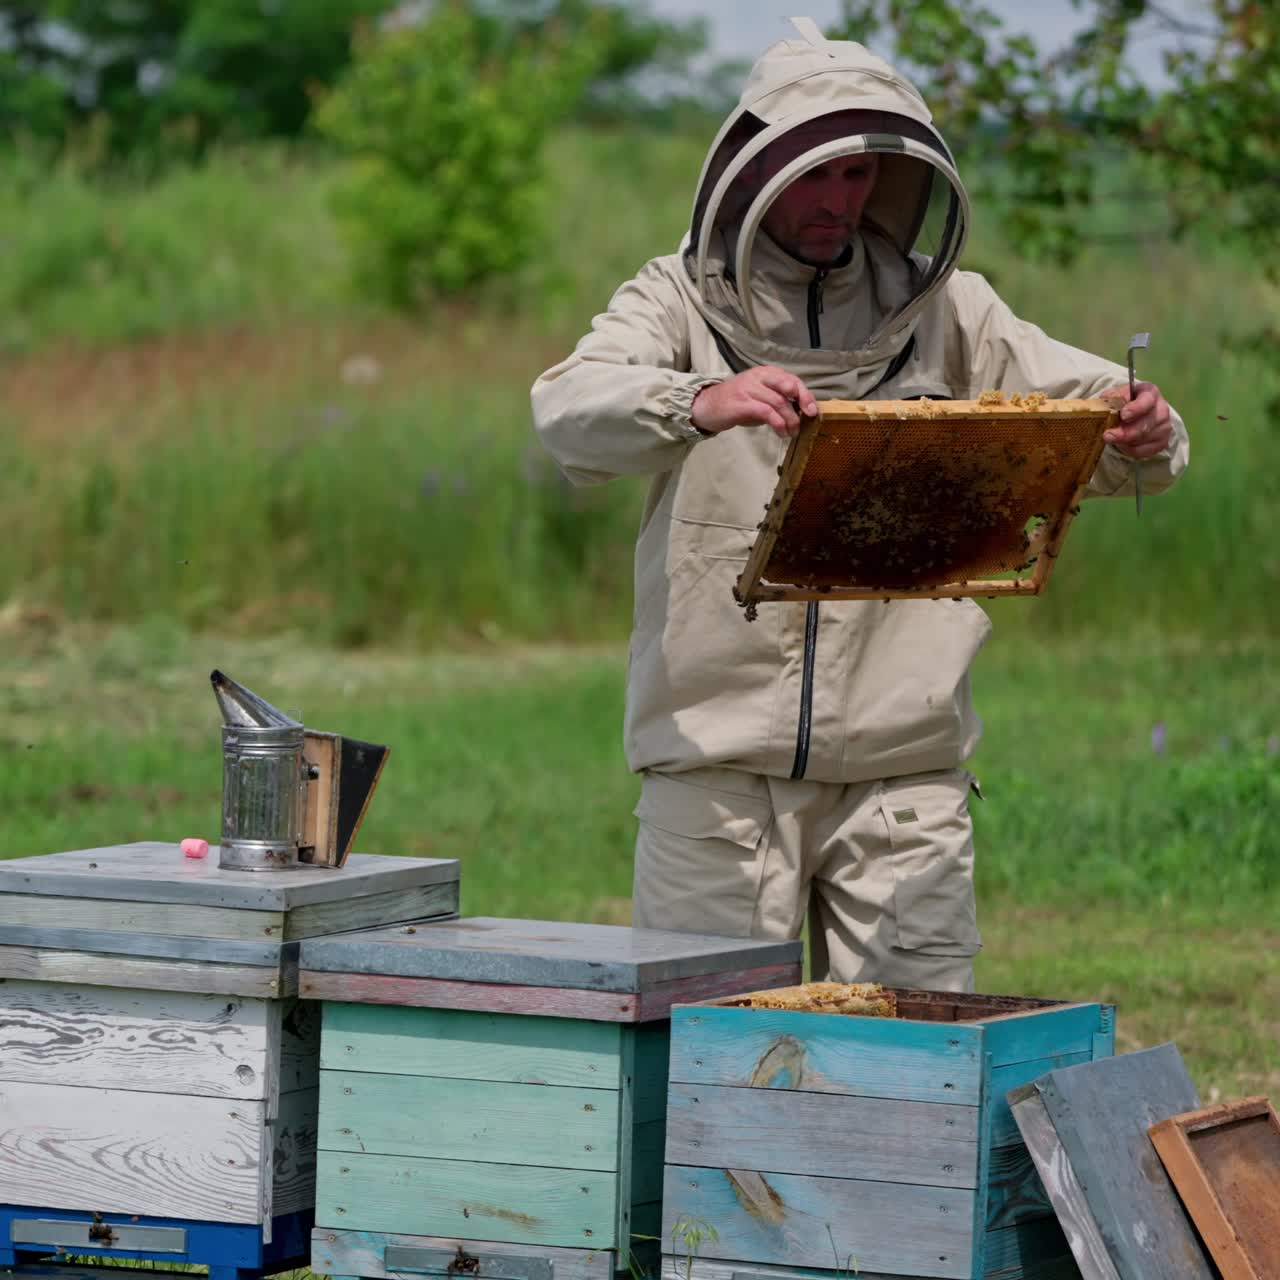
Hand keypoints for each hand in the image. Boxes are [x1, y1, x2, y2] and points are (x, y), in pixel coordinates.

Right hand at [691, 366, 817, 438]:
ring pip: (779, 402)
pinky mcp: (742, 403)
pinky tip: (781, 432)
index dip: (805, 394)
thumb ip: (777, 399)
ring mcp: (749, 389)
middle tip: (806, 419)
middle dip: (802, 402)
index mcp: (765, 373)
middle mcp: (758, 377)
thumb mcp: (759, 396)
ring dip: (790, 420)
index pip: (791, 379)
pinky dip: (778, 423)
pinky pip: (766, 412)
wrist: (707, 406)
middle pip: (788, 385)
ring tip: (792, 432)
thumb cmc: (736, 403)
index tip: (812, 411)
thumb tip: (799, 411)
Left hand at [1100, 381, 1172, 458]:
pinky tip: (1122, 444)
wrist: (1138, 413)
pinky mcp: (1162, 442)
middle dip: (1125, 433)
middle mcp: (1161, 409)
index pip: (1146, 401)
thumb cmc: (1126, 402)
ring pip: (1142, 439)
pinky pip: (1143, 451)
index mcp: (1150, 393)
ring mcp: (1164, 426)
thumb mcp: (1118, 395)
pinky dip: (1129, 449)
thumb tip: (1105, 401)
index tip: (1123, 416)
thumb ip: (1111, 397)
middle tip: (1108, 436)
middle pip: (1145, 425)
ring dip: (1124, 441)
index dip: (1136, 409)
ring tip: (1114, 437)